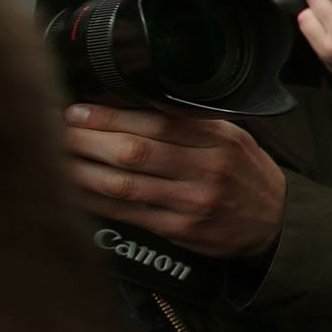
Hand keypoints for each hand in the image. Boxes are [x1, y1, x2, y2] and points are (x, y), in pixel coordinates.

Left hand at [65, 102, 286, 259]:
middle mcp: (206, 169)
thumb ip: (189, 123)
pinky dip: (97, 200)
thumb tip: (130, 102)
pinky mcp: (181, 230)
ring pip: (124, 185)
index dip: (109, 116)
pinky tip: (77, 189)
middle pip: (133, 151)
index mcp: (217, 140)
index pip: (154, 122)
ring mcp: (193, 202)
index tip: (77, 110)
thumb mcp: (231, 137)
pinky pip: (128, 214)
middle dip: (87, 140)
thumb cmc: (246, 174)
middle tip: (56, 131)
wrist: (275, 223)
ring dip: (82, 171)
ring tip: (57, 158)